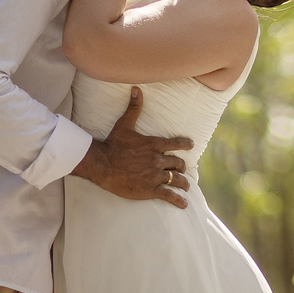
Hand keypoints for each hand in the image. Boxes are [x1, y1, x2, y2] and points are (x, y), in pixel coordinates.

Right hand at [71, 88, 192, 208]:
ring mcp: (154, 176)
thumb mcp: (124, 125)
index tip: (191, 145)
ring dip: (183, 182)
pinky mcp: (149, 189)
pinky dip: (178, 199)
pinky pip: (168, 195)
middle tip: (183, 169)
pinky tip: (183, 203)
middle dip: (181, 166)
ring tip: (186, 186)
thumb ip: (133, 108)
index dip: (184, 144)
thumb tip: (137, 89)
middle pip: (177, 164)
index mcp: (153, 145)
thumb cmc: (112, 144)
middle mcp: (157, 160)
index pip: (175, 144)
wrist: (102, 164)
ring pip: (176, 179)